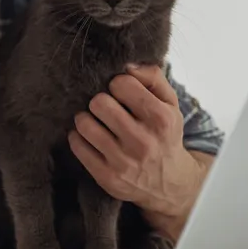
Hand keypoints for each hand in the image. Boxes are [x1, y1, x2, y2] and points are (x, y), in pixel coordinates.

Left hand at [67, 64, 203, 221]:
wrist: (169, 184)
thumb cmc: (164, 135)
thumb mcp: (170, 104)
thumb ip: (152, 77)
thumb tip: (127, 64)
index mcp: (161, 119)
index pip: (121, 84)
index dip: (117, 85)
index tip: (120, 93)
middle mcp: (143, 141)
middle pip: (99, 103)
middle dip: (99, 101)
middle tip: (105, 108)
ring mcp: (123, 162)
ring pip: (84, 124)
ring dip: (86, 118)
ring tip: (95, 121)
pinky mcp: (106, 177)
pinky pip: (77, 145)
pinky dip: (78, 137)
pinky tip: (90, 137)